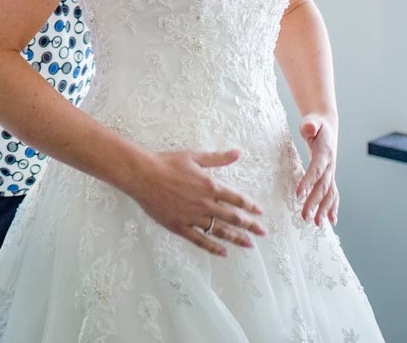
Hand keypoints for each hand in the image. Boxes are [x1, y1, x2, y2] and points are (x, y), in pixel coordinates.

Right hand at [126, 149, 265, 256]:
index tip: (260, 213)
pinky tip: (223, 252)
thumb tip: (238, 153)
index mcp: (210, 186)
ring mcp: (193, 217)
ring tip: (248, 245)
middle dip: (250, 226)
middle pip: (233, 218)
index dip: (250, 206)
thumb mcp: (195, 157)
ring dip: (236, 238)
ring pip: (219, 231)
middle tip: (262, 233)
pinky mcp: (180, 227)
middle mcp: (205, 204)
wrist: (143, 175)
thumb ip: (218, 158)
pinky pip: (199, 240)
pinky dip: (212, 247)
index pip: (237, 199)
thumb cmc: (168, 163)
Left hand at [296, 113, 338, 225]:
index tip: (298, 196)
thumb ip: (310, 125)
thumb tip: (309, 128)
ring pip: (329, 193)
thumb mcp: (311, 120)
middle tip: (305, 217)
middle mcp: (331, 165)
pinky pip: (333, 193)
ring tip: (317, 223)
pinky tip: (331, 221)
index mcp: (325, 152)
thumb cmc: (315, 124)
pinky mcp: (330, 176)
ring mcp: (332, 172)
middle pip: (323, 186)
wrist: (326, 125)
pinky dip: (333, 207)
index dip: (308, 182)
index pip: (316, 170)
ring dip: (324, 209)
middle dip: (314, 202)